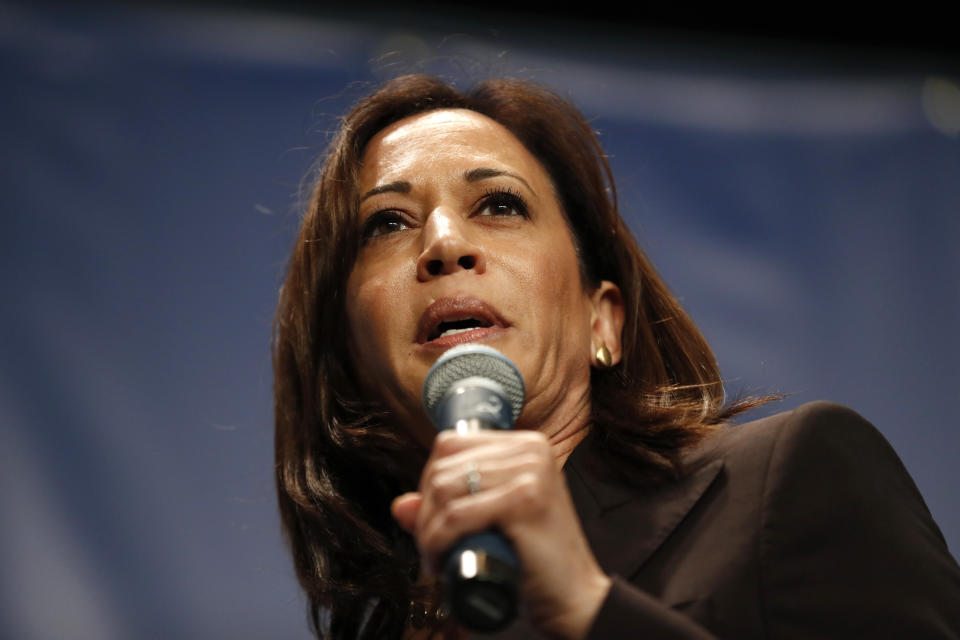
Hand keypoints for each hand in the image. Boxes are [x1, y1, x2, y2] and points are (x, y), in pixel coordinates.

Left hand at [392, 430, 610, 638]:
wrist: (575, 599)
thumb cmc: (533, 562)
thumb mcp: (488, 522)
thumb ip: (446, 508)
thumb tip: (400, 505)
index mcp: (526, 444)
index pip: (451, 444)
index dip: (429, 481)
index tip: (432, 518)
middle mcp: (531, 449)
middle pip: (443, 466)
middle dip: (425, 511)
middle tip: (431, 546)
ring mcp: (531, 471)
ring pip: (444, 490)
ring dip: (428, 531)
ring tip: (436, 557)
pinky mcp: (526, 499)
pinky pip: (456, 515)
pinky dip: (438, 541)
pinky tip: (441, 562)